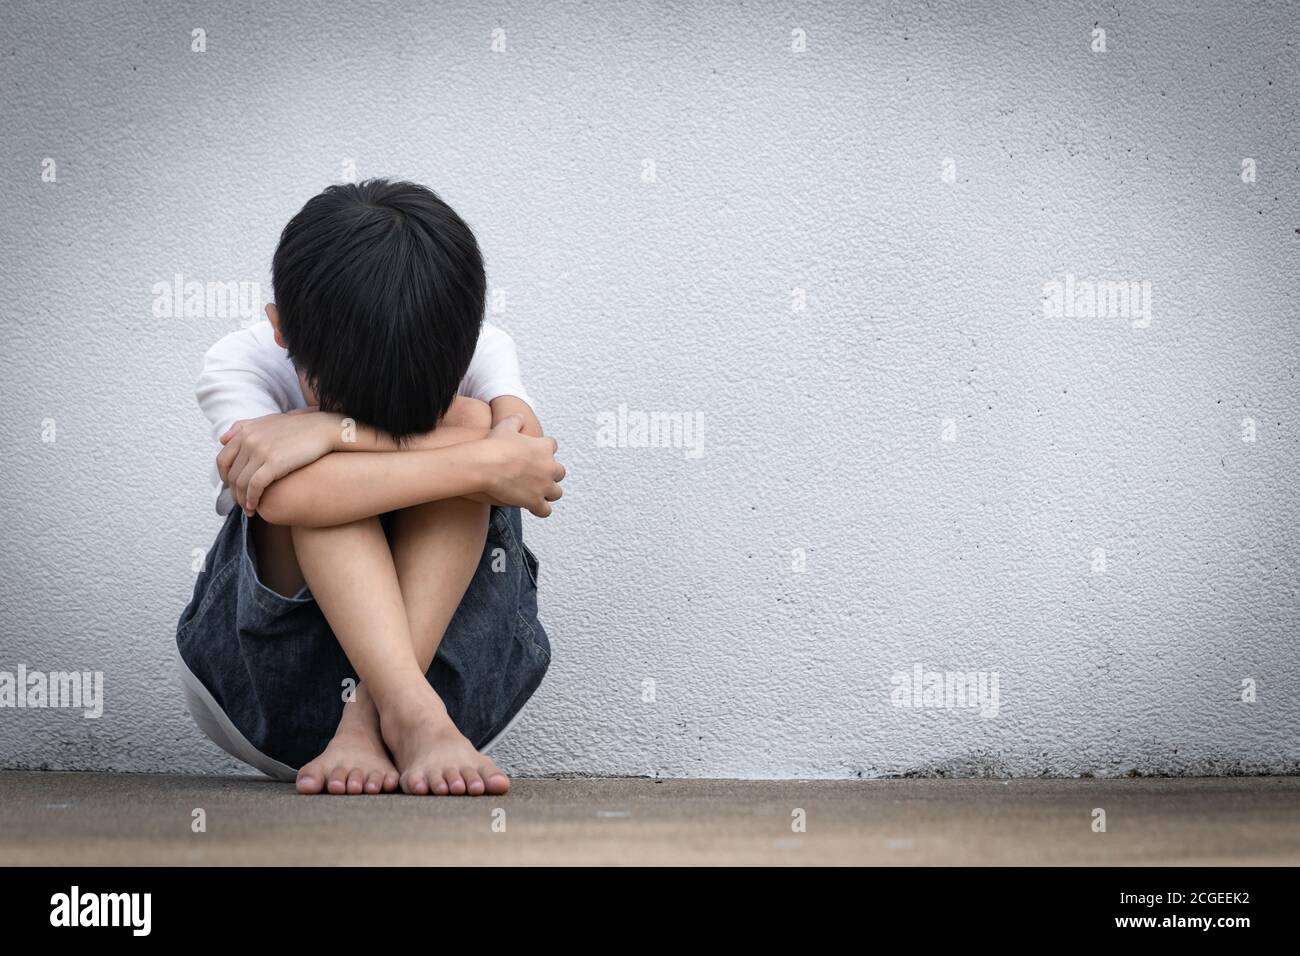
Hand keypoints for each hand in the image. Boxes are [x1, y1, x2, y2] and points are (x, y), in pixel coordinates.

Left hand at [217, 411, 342, 515]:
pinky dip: (251, 499)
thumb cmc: (300, 427)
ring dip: (241, 500)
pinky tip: (255, 507)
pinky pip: (254, 486)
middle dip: (233, 492)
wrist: (324, 429)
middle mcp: (250, 439)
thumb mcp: (268, 421)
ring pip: (240, 482)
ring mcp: (261, 451)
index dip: (225, 478)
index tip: (233, 488)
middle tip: (240, 503)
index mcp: (246, 431)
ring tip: (248, 509)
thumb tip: (221, 440)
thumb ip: (243, 427)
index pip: (222, 460)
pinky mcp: (274, 463)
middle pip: (231, 474)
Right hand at [477, 415, 564, 516]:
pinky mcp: (535, 501)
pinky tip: (532, 508)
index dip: (544, 450)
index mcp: (544, 447)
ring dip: (548, 493)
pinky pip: (545, 511)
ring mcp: (544, 486)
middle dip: (550, 474)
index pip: (552, 446)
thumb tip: (519, 416)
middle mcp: (549, 467)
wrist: (486, 465)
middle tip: (538, 476)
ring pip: (556, 493)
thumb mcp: (506, 426)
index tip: (535, 454)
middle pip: (560, 472)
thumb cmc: (495, 445)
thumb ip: (515, 421)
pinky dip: (540, 510)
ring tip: (538, 494)